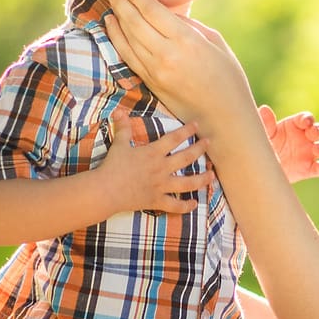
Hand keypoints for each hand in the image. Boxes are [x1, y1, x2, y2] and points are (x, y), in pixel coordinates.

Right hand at [94, 111, 209, 214]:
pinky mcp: (157, 201)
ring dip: (202, 179)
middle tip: (210, 143)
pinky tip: (194, 204)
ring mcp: (161, 186)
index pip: (174, 139)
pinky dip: (185, 206)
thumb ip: (123, 128)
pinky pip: (174, 205)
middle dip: (200, 149)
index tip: (197, 125)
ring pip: (187, 183)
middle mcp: (162, 169)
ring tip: (212, 176)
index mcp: (154, 153)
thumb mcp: (119, 144)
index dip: (187, 130)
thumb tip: (119, 111)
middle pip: (186, 158)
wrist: (106, 190)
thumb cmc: (112, 166)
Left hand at [102, 0, 254, 128]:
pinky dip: (116, 39)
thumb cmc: (229, 80)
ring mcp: (155, 71)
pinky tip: (112, 26)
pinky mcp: (151, 84)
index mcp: (186, 40)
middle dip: (120, 0)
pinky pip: (128, 56)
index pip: (151, 10)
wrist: (225, 120)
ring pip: (127, 39)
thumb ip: (190, 26)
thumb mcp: (216, 44)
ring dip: (115, 17)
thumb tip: (168, 15)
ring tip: (109, 0)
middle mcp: (166, 55)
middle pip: (134, 21)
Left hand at [260, 106, 318, 182]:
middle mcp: (306, 137)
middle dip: (318, 130)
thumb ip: (266, 124)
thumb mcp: (264, 135)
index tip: (305, 122)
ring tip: (316, 150)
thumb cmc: (264, 147)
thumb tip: (264, 109)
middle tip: (312, 134)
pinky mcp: (309, 168)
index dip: (308, 119)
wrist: (263, 168)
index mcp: (295, 125)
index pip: (306, 118)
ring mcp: (309, 153)